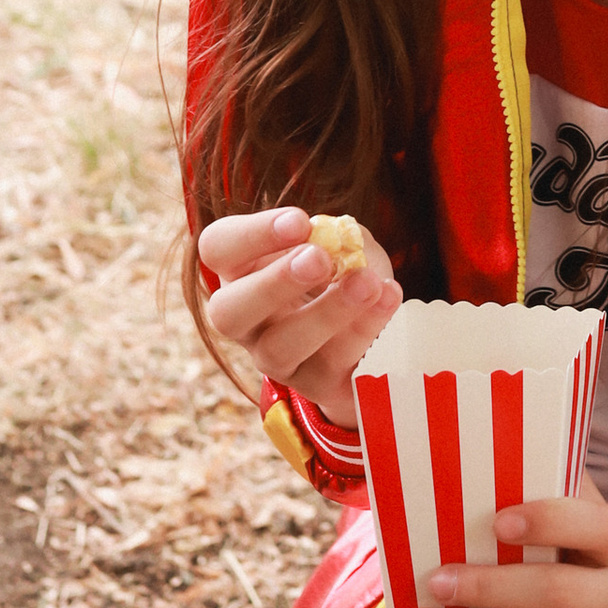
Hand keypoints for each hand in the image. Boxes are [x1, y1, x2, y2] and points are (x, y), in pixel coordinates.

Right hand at [195, 208, 401, 427]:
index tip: (300, 221)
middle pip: (228, 312)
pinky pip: (331, 365)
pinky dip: (364, 329)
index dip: (253, 235)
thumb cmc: (343, 273)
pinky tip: (388, 297)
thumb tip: (344, 238)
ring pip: (280, 348)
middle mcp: (245, 320)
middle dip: (273, 283)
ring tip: (367, 283)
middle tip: (318, 258)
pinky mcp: (314, 386)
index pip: (218, 248)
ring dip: (326, 313)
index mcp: (240, 270)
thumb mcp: (340, 244)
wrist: (370, 333)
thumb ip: (339, 236)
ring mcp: (274, 359)